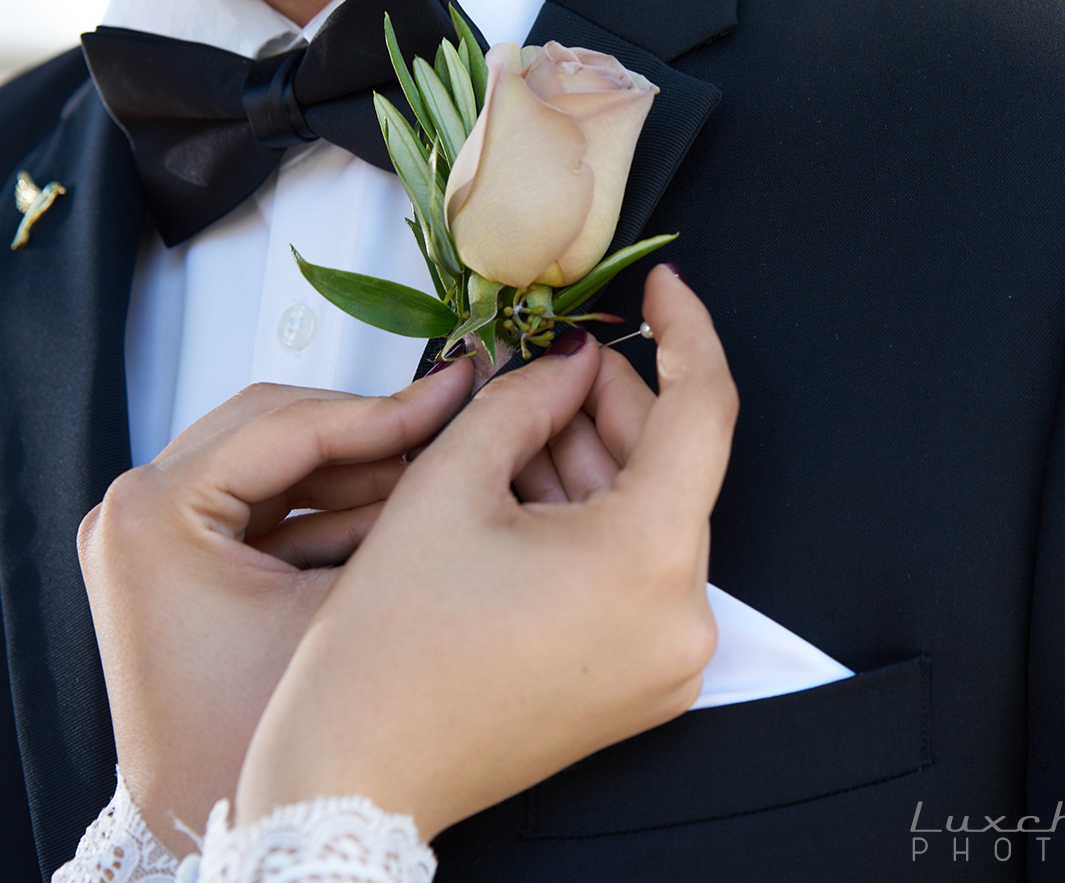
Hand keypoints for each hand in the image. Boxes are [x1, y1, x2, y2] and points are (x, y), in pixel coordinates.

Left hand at [77, 366, 472, 855]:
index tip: (457, 388)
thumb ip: (400, 507)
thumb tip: (451, 428)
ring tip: (437, 460)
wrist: (220, 831)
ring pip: (269, 458)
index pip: (289, 425)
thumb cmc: (255, 745)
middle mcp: (128, 513)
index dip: (388, 407)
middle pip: (272, 425)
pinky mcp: (165, 559)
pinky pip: (256, 501)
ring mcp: (141, 534)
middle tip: (453, 413)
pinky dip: (324, 500)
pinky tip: (396, 504)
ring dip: (354, 460)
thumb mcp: (343, 609)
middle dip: (371, 425)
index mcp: (151, 515)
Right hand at [236, 265, 737, 839]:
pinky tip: (530, 488)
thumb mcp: (448, 486)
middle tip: (553, 362)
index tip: (662, 290)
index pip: (706, 411)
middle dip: (613, 403)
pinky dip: (594, 521)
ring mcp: (667, 660)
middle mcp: (681, 620)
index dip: (686, 333)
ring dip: (595, 461)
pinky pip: (637, 572)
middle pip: (673, 467)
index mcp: (649, 561)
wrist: (359, 775)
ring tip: (520, 427)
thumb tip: (568, 365)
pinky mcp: (642, 681)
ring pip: (652, 518)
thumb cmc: (387, 654)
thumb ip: (525, 400)